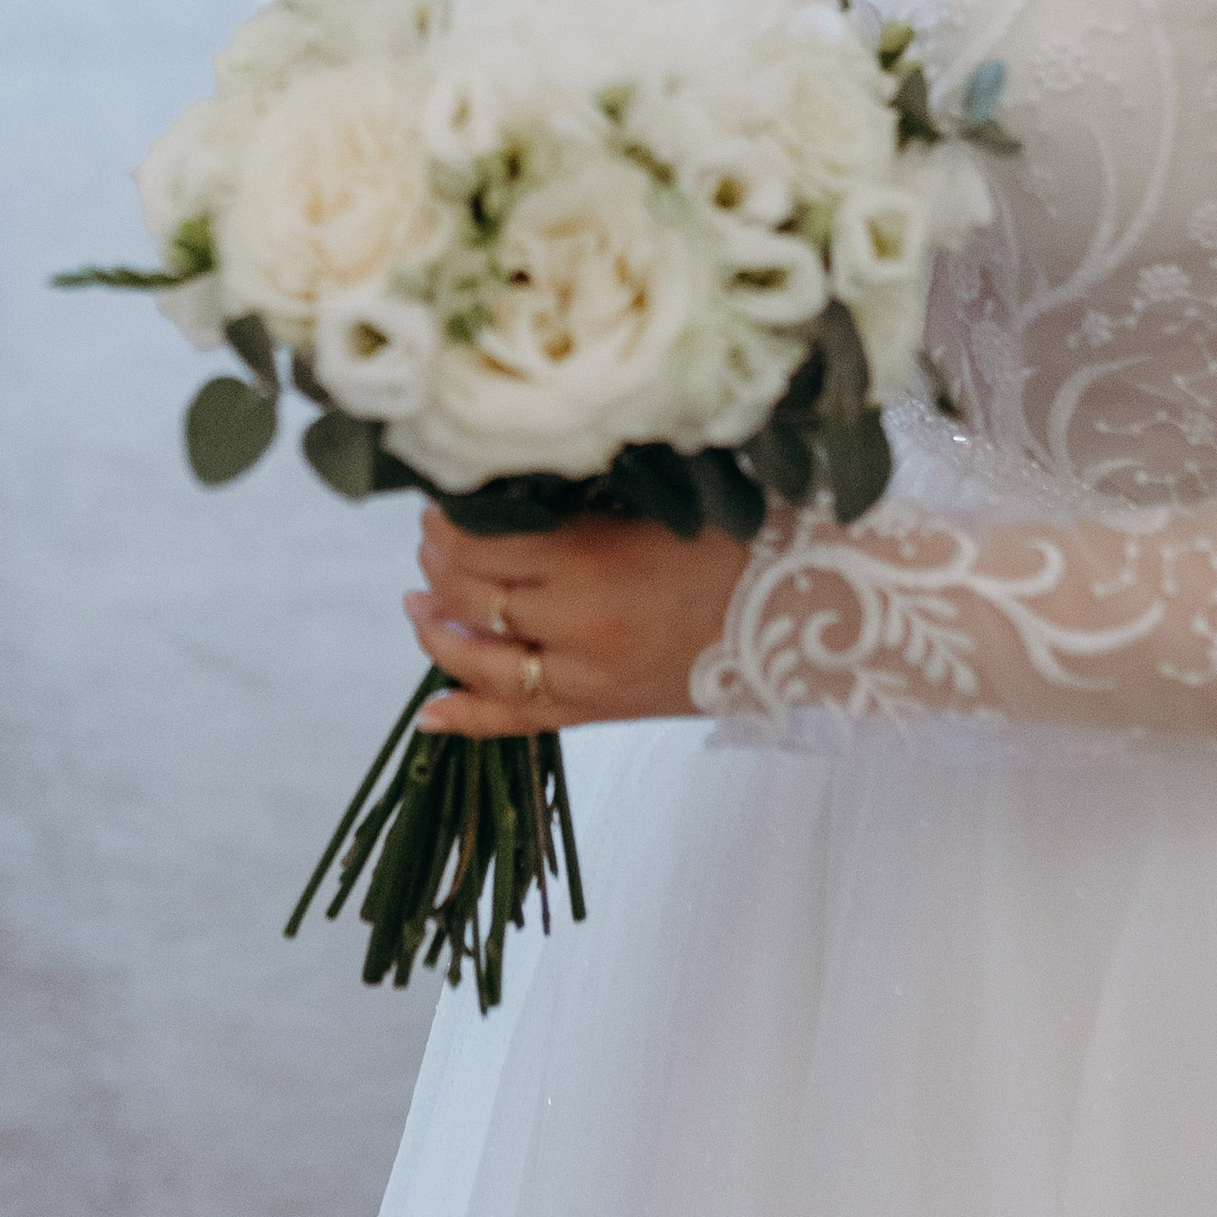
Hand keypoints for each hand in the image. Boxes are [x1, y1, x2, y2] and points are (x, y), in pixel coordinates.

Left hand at [406, 507, 747, 735]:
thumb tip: (503, 493)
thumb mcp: (646, 505)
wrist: (799, 612)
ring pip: (480, 663)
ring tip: (417, 607)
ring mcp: (584, 678)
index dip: (446, 525)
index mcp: (586, 562)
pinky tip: (429, 715)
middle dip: (437, 568)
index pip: (481, 544)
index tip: (437, 504)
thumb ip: (573, 505)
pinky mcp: (600, 712)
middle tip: (430, 541)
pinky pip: (518, 722)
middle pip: (470, 599)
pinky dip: (467, 719)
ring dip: (436, 634)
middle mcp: (575, 625)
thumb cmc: (731, 540)